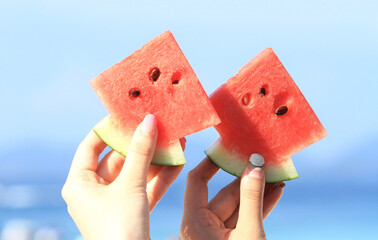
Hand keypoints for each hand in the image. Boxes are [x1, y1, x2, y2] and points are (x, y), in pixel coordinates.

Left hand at [62, 115, 183, 239]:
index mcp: (79, 183)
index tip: (127, 113)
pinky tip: (178, 161)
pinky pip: (145, 187)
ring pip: (136, 172)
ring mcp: (114, 201)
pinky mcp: (131, 211)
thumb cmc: (119, 228)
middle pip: (118, 158)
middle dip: (141, 143)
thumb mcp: (130, 185)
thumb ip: (140, 152)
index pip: (91, 145)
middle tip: (158, 125)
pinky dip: (160, 176)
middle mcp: (94, 190)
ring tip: (175, 140)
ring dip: (155, 158)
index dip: (109, 128)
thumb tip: (148, 121)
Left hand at [180, 157, 284, 239]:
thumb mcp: (248, 232)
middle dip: (247, 178)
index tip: (226, 145)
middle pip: (225, 194)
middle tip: (264, 159)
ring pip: (238, 206)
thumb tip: (256, 165)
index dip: (211, 162)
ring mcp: (218, 234)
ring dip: (258, 191)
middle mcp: (202, 226)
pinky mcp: (232, 239)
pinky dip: (259, 207)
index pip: (197, 181)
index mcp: (194, 222)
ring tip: (277, 173)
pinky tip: (276, 191)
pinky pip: (245, 218)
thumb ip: (251, 199)